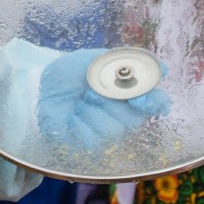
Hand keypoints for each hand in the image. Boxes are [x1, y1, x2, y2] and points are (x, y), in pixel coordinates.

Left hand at [37, 48, 170, 152]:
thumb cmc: (70, 71)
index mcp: (130, 94)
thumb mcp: (98, 59)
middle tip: (91, 90)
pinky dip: (80, 122)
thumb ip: (129, 62)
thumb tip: (164, 68)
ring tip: (79, 101)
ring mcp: (106, 132)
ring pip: (114, 129)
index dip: (154, 102)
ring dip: (93, 110)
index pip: (158, 103)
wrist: (39, 83)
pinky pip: (94, 138)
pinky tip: (71, 116)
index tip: (140, 97)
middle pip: (134, 118)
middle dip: (111, 101)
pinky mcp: (88, 144)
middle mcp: (123, 115)